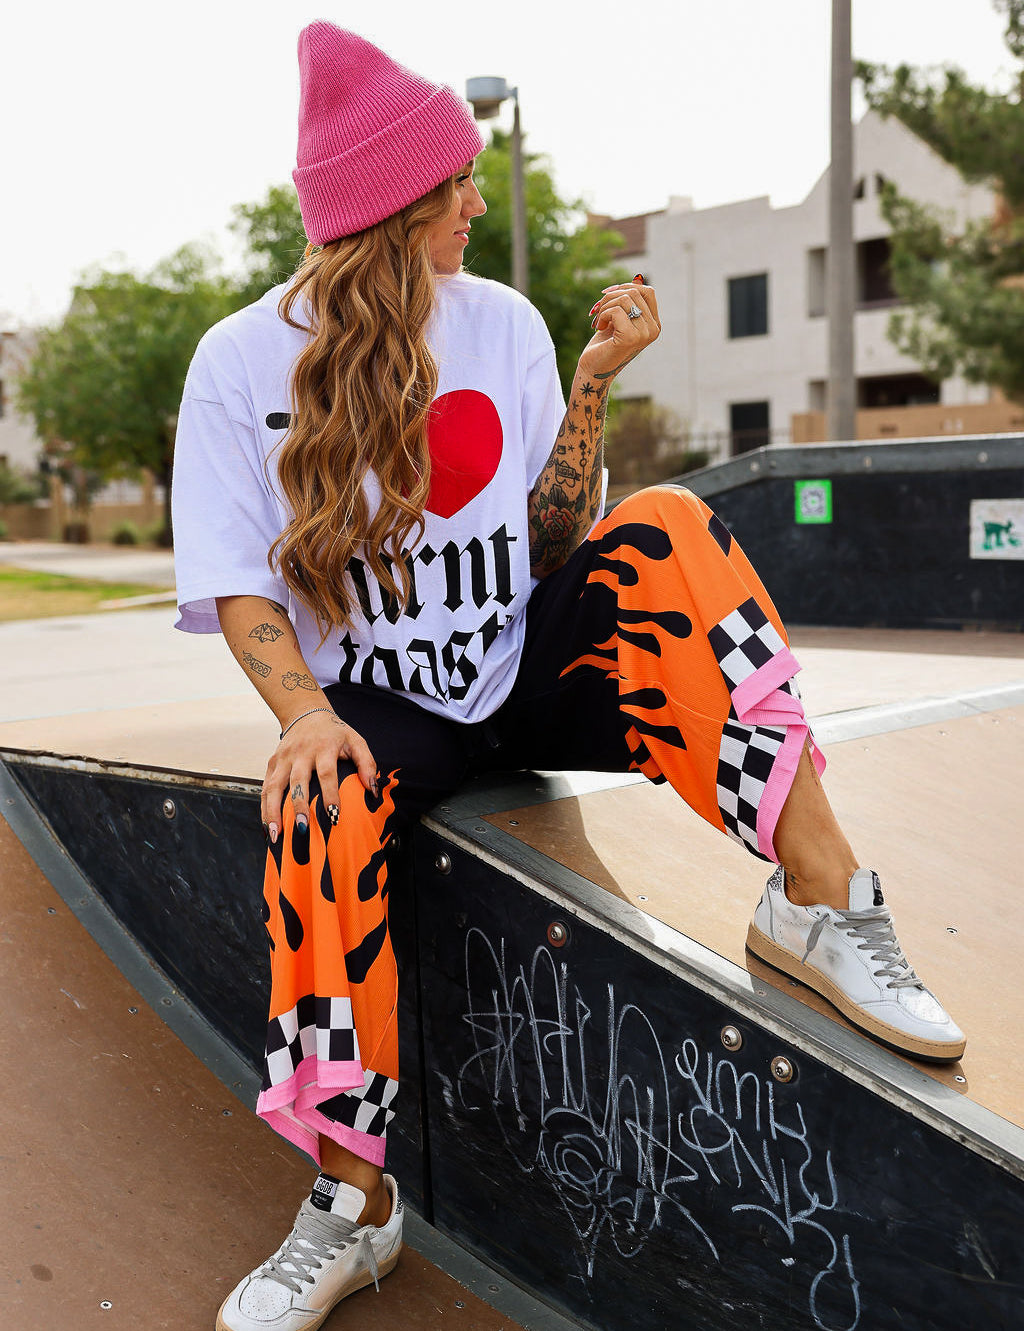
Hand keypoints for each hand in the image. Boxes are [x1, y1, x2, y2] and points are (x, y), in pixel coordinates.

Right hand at [261, 709, 377, 841]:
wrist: (305, 713)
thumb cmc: (335, 732)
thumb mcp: (356, 741)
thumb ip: (367, 763)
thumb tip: (373, 790)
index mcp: (324, 747)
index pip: (327, 772)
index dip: (330, 794)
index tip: (334, 815)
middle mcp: (300, 753)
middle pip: (297, 781)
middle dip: (298, 805)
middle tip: (301, 828)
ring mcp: (283, 758)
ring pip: (274, 786)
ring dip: (273, 812)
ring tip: (274, 835)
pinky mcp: (272, 763)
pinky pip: (264, 788)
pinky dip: (264, 808)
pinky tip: (266, 828)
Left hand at [579, 277, 660, 381]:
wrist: (592, 370)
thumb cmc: (603, 344)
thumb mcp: (619, 318)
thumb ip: (629, 302)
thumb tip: (636, 279)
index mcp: (654, 325)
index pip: (648, 292)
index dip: (626, 287)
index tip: (607, 295)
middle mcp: (653, 330)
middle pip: (635, 292)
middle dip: (611, 296)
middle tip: (599, 310)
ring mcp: (644, 335)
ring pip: (625, 299)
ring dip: (605, 306)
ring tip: (599, 321)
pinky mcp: (631, 338)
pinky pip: (616, 310)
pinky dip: (603, 314)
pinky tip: (599, 327)